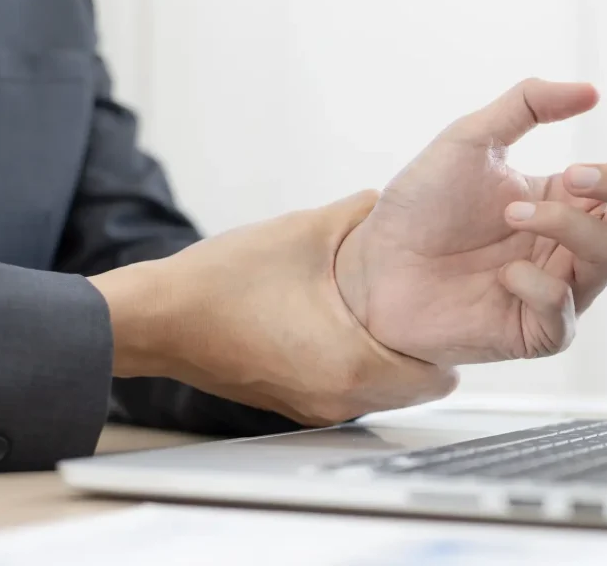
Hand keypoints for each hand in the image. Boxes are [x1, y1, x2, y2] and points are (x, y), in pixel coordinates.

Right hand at [89, 192, 456, 425]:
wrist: (155, 321)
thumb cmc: (219, 285)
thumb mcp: (303, 232)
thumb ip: (359, 214)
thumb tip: (390, 199)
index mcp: (352, 366)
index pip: (440, 378)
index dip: (452, 342)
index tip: (447, 310)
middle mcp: (339, 399)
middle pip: (415, 385)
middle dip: (423, 346)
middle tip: (418, 304)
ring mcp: (315, 407)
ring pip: (382, 388)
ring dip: (388, 351)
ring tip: (377, 307)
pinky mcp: (294, 403)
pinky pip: (347, 386)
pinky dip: (355, 358)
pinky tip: (337, 319)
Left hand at [336, 79, 606, 364]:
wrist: (374, 266)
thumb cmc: (421, 208)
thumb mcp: (469, 139)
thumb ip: (526, 106)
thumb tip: (589, 91)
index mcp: (566, 197)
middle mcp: (570, 241)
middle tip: (576, 172)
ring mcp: (558, 287)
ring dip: (565, 225)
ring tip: (510, 214)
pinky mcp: (535, 329)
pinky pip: (566, 312)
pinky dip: (539, 285)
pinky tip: (504, 273)